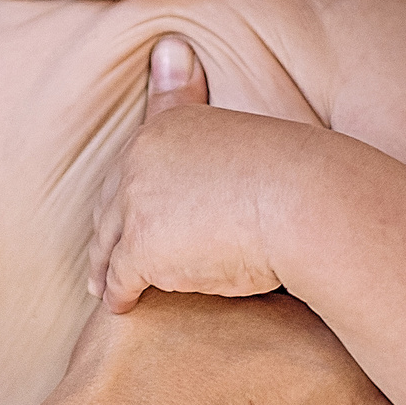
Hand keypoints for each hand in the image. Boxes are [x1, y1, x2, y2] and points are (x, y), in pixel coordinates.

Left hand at [88, 36, 304, 311]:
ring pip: (109, 242)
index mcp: (164, 129)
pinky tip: (121, 307)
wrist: (304, 200)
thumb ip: (213, 151)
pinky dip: (119, 295)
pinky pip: (121, 278)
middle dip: (106, 233)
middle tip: (101, 260)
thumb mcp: (244, 147)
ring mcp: (136, 202)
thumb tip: (197, 96)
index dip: (122, 197)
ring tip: (104, 289)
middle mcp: (139, 159)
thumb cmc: (293, 176)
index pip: (130, 166)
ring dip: (104, 269)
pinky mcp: (142, 247)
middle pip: (110, 203)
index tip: (117, 214)